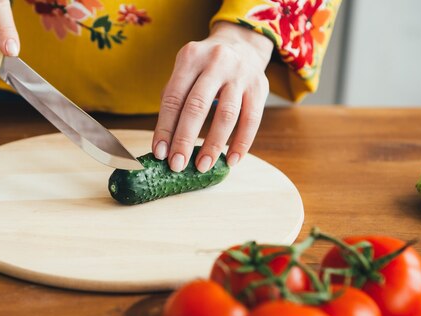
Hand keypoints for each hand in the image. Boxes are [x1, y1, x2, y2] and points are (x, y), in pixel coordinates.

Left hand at [152, 21, 273, 172]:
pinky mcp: (259, 87)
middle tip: (177, 165)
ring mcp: (240, 75)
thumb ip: (175, 99)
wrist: (242, 43)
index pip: (173, 98)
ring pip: (226, 115)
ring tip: (202, 166)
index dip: (165, 128)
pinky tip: (231, 160)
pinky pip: (251, 120)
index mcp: (190, 58)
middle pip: (197, 106)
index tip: (160, 153)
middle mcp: (216, 62)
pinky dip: (241, 143)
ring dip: (213, 145)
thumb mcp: (186, 70)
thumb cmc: (204, 67)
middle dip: (185, 140)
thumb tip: (164, 144)